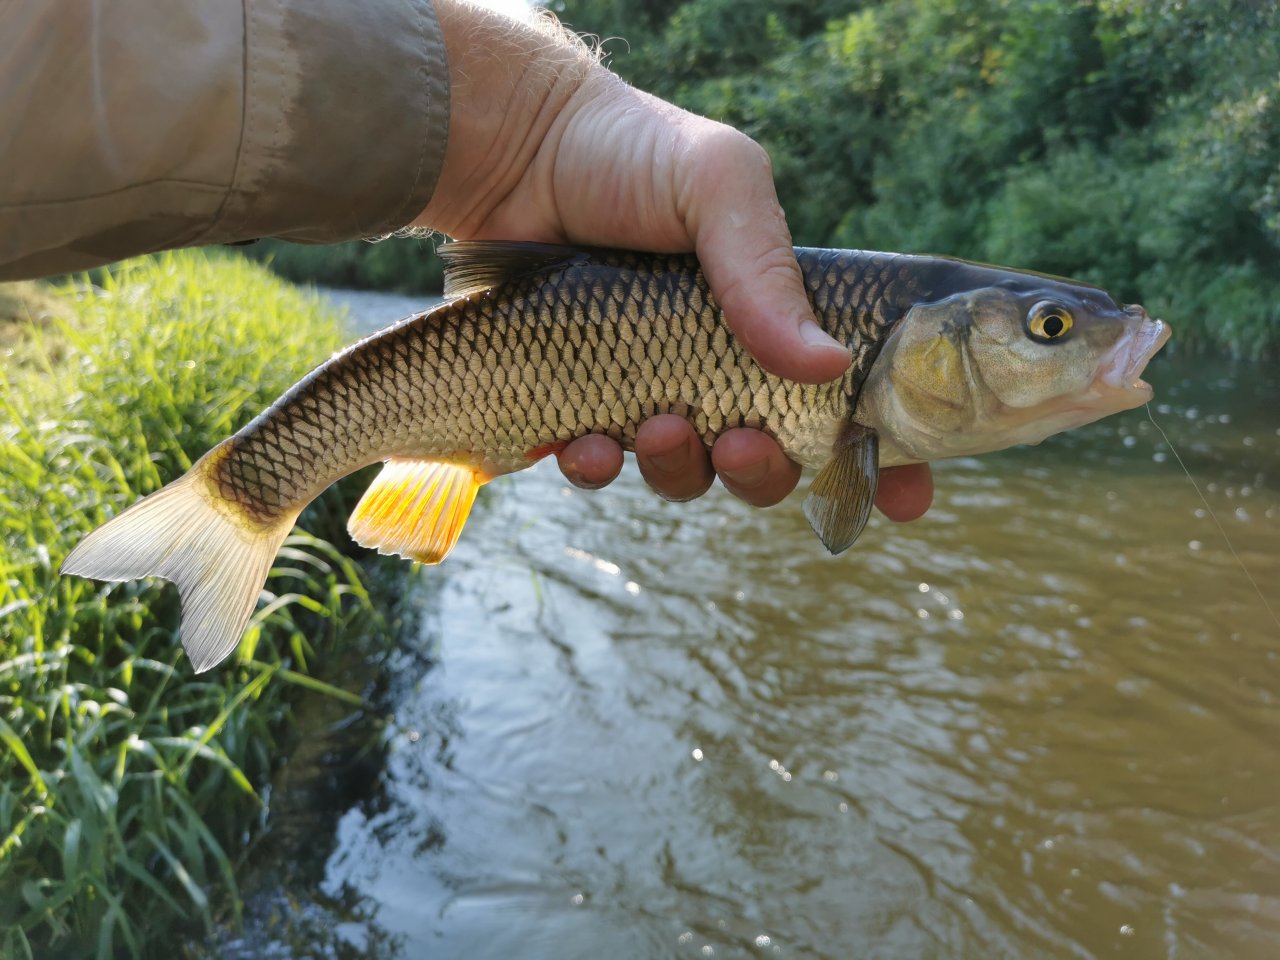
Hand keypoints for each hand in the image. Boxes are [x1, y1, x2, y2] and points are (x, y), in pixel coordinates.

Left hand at [416, 2, 931, 520]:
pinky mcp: (582, 404)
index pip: (851, 401)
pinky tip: (585, 444)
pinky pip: (603, 468)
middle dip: (765, 472)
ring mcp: (652, 389)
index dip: (885, 458)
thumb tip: (828, 366)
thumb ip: (768, 272)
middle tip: (741, 442)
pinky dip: (599, 469)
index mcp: (776, 317)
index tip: (903, 497)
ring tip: (656, 426)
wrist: (516, 152)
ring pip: (689, 474)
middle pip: (772, 460)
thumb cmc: (630, 154)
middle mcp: (721, 364)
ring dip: (682, 471)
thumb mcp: (718, 186)